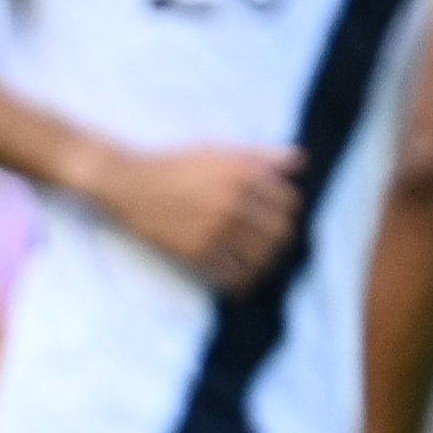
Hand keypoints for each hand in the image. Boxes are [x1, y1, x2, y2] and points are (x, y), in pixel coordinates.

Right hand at [85, 137, 310, 289]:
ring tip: (254, 264)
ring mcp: (215, 229)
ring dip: (263, 264)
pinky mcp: (196, 252)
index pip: (291, 203)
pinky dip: (240, 282)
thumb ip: (263, 157)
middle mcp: (233, 201)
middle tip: (268, 245)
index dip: (288, 213)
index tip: (278, 219)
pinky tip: (236, 279)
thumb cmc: (177, 165)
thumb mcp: (220, 151)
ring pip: (262, 259)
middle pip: (281, 234)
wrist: (131, 184)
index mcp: (243, 173)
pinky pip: (234, 276)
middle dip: (279, 241)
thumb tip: (301, 161)